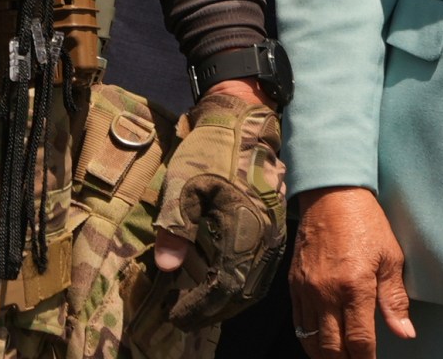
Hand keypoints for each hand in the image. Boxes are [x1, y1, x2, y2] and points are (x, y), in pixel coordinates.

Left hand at [149, 81, 287, 326]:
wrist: (245, 125)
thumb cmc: (211, 151)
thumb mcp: (183, 185)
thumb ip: (175, 228)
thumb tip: (167, 268)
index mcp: (244, 231)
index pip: (223, 286)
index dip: (199, 307)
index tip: (176, 315)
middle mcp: (266, 239)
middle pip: (242, 293)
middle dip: (213, 311)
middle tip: (185, 317)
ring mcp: (274, 236)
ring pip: (254, 285)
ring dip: (228, 301)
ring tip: (201, 306)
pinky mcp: (276, 230)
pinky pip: (260, 269)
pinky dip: (241, 284)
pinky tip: (220, 283)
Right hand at [288, 186, 412, 358]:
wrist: (331, 194)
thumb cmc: (366, 222)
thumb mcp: (390, 257)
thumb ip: (395, 299)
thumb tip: (405, 333)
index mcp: (355, 287)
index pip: (359, 342)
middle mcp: (326, 293)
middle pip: (332, 349)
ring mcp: (307, 290)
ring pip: (311, 340)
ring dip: (325, 356)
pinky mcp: (294, 284)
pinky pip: (297, 323)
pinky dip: (308, 339)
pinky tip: (319, 344)